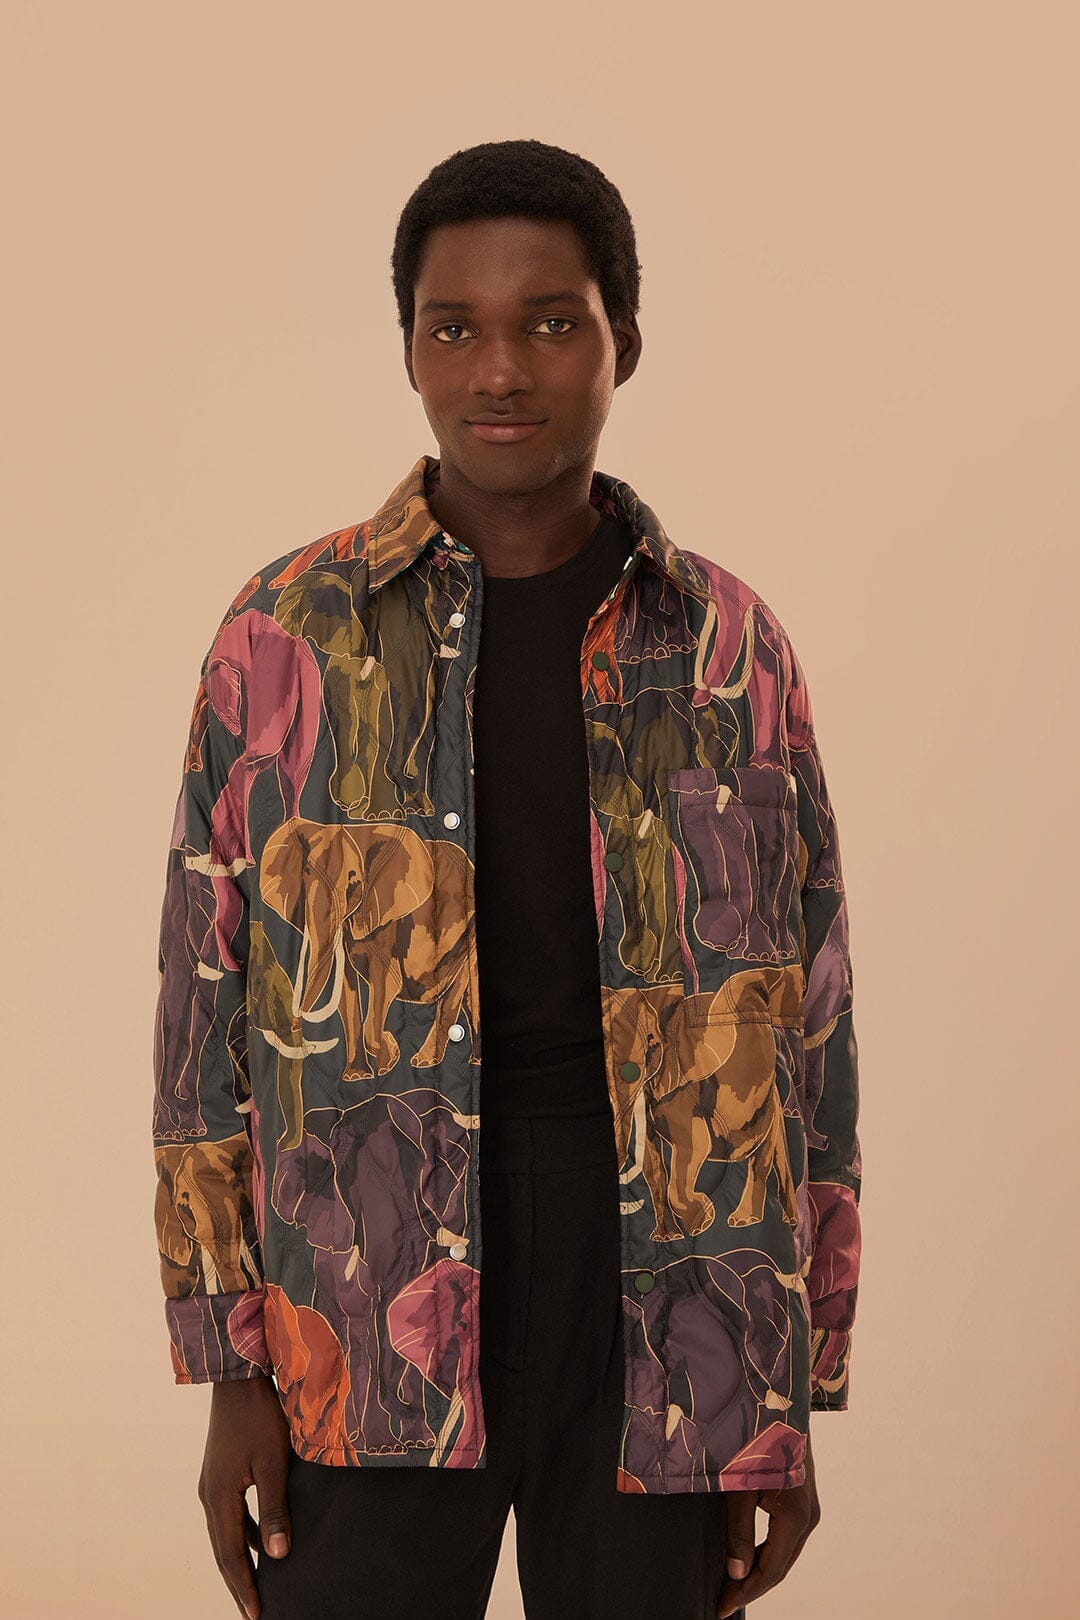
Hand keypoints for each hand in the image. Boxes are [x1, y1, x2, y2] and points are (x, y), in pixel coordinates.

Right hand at [197, 1374, 292, 1619]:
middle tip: (253, 1611)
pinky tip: (262, 1541)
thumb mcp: (274, 1463)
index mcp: (219, 1498)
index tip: (256, 1615)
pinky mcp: (220, 1473)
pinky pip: (230, 1516)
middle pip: (223, 1551)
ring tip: (256, 1585)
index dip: (244, 1587)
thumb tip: (279, 1556)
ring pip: (226, 1534)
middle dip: (238, 1582)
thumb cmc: (259, 1417)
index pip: (231, 1555)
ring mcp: (212, 1484)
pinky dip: (243, 1535)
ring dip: (240, 1560)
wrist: (238, 1378)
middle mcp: (209, 1495)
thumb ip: (275, 1509)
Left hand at [715, 1432, 820, 1617]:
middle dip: (751, 1587)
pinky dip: (767, 1554)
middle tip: (723, 1602)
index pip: (771, 1570)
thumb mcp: (740, 1486)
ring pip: (784, 1555)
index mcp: (794, 1517)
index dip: (746, 1592)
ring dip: (759, 1572)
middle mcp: (808, 1517)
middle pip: (780, 1567)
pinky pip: (786, 1539)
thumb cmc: (755, 1440)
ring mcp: (809, 1509)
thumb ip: (738, 1531)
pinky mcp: (803, 1500)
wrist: (778, 1404)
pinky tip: (748, 1560)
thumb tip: (736, 1574)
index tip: (721, 1607)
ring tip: (732, 1587)